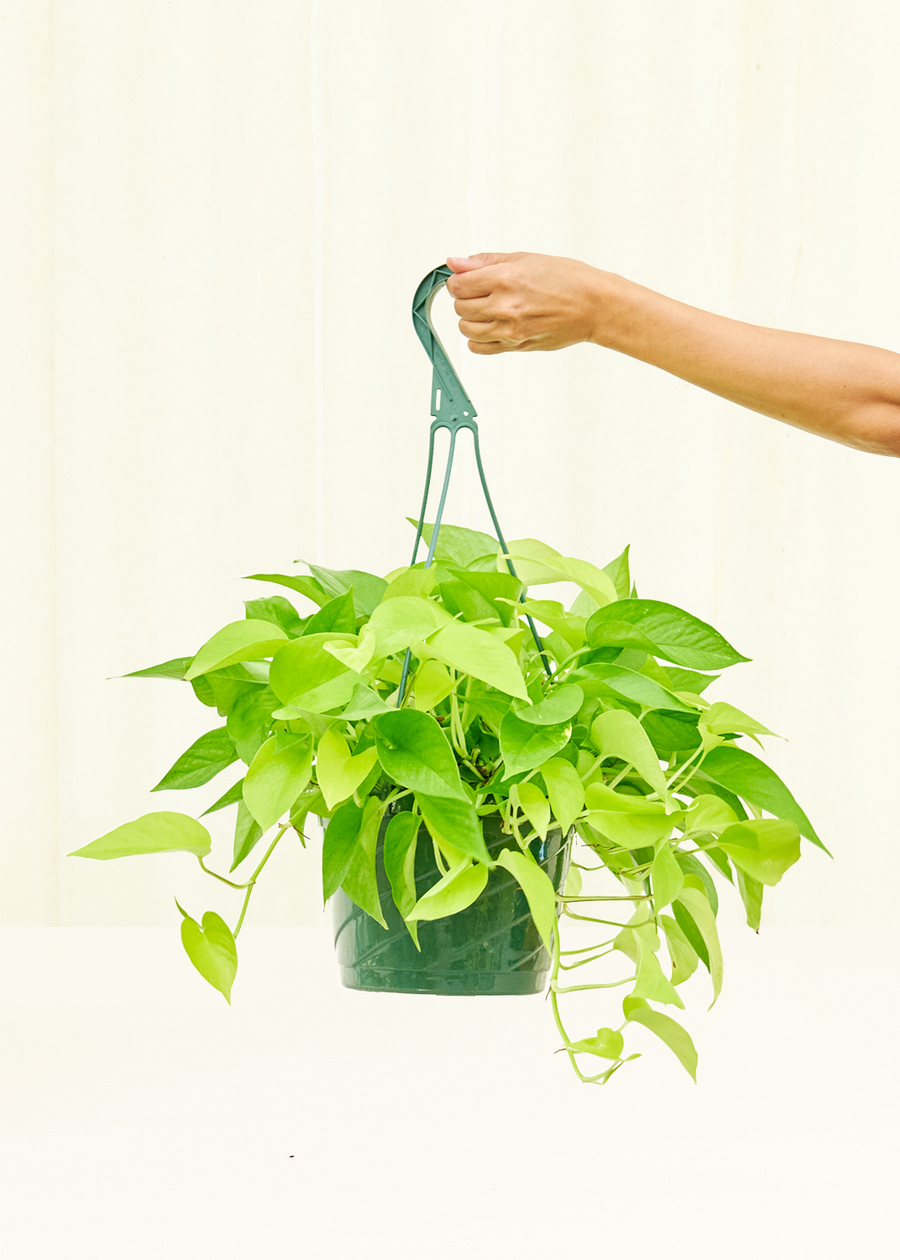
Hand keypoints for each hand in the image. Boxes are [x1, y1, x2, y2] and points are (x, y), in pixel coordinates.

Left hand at [445, 252, 609, 354]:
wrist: (594, 306)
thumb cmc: (568, 279)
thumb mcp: (526, 259)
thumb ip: (486, 261)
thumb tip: (455, 262)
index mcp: (506, 280)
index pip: (459, 285)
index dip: (458, 280)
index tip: (465, 278)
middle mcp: (505, 306)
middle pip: (460, 307)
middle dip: (464, 298)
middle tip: (480, 292)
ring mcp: (510, 330)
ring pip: (466, 329)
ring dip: (470, 318)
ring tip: (487, 309)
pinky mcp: (516, 346)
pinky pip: (479, 348)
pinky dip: (477, 338)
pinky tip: (490, 326)